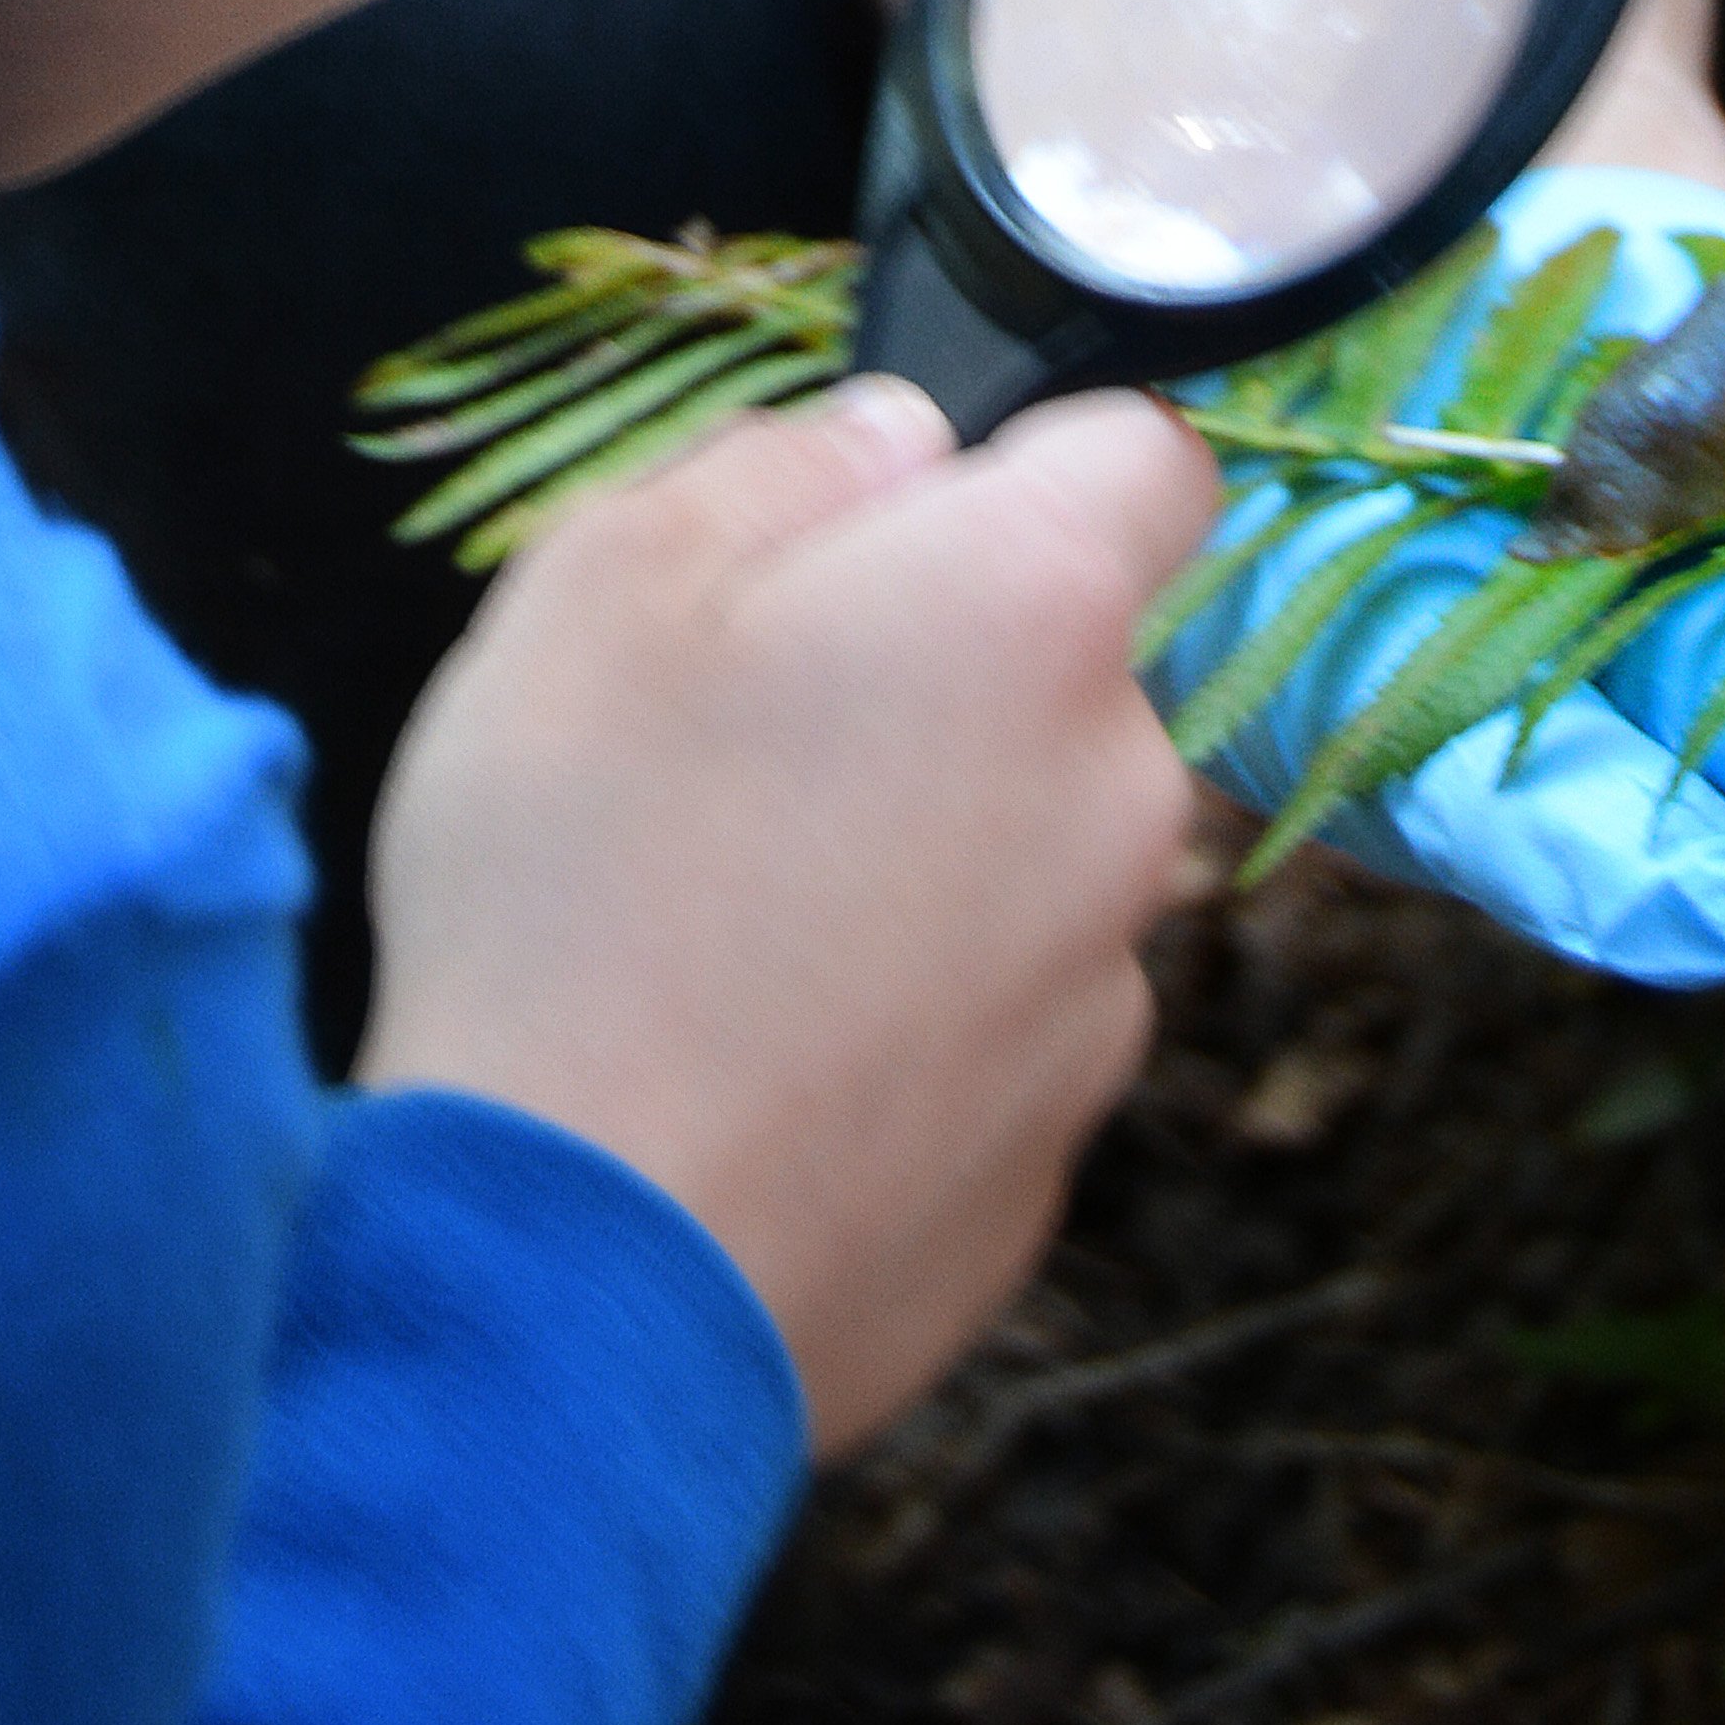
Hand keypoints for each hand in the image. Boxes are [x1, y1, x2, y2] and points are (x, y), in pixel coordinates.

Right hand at [361, 375, 1213, 1452]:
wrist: (575, 1281)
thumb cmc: (575, 889)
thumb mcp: (601, 586)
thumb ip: (776, 467)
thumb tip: (894, 444)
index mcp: (1034, 611)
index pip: (1150, 458)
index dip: (1027, 466)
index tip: (889, 531)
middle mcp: (1123, 793)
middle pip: (1068, 675)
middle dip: (940, 678)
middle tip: (745, 743)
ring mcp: (1102, 995)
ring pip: (1028, 856)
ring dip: (923, 857)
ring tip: (726, 927)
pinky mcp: (1053, 1163)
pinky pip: (991, 1030)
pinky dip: (903, 1029)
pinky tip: (753, 1069)